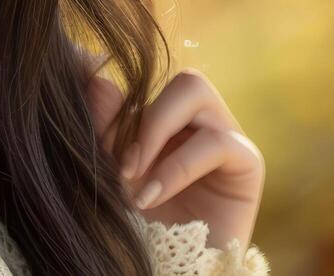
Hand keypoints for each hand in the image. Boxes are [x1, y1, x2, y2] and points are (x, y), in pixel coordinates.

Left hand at [84, 58, 264, 253]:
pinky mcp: (247, 162)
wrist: (173, 267)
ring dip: (155, 132)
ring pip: (194, 90)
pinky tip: (152, 196)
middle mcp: (199, 119)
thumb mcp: (112, 171)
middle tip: (121, 163)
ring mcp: (225, 134)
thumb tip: (93, 77)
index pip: (145, 80)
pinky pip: (216, 142)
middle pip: (178, 77)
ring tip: (132, 179)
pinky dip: (176, 167)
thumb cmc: (142, 221)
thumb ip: (104, 126)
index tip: (87, 120)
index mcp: (168, 116)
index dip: (115, 96)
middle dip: (141, 115)